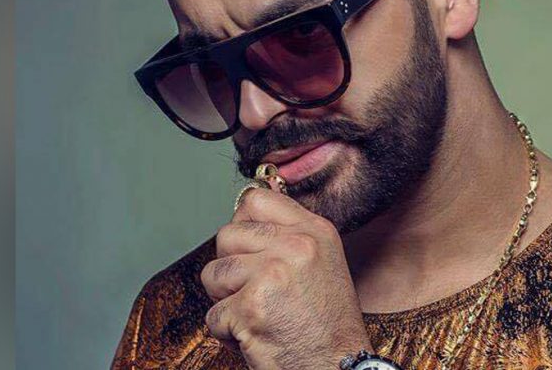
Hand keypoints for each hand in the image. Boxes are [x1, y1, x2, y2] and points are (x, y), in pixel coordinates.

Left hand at [201, 184, 371, 368]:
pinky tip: (256, 336)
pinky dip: (227, 333)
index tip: (249, 249)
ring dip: (225, 301)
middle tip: (256, 293)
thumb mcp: (322, 262)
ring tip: (257, 315)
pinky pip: (213, 314)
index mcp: (315, 231)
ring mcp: (273, 274)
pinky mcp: (252, 307)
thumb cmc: (328, 326)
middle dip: (230, 269)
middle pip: (226, 235)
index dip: (242, 225)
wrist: (338, 368)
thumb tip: (245, 210)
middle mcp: (297, 245)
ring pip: (213, 273)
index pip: (256, 200)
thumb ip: (288, 235)